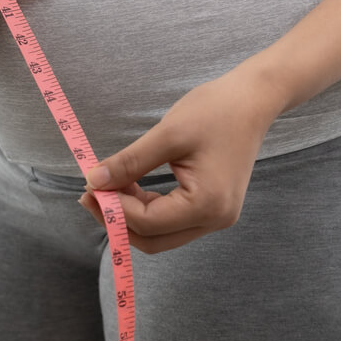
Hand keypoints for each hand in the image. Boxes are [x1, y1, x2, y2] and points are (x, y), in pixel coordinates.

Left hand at [78, 68, 285, 253]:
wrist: (251, 100)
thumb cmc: (214, 111)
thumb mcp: (167, 134)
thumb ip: (129, 163)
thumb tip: (93, 181)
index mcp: (207, 204)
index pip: (147, 222)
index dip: (113, 208)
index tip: (88, 187)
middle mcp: (215, 220)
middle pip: (153, 239)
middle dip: (118, 220)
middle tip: (90, 193)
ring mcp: (216, 217)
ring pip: (161, 235)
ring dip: (131, 216)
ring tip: (107, 187)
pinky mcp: (213, 208)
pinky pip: (172, 221)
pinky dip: (147, 209)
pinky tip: (129, 187)